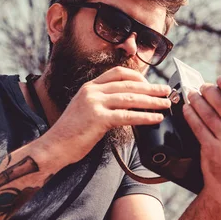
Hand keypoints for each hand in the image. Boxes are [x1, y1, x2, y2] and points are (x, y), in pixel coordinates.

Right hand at [46, 66, 171, 162]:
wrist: (54, 147)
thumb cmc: (71, 133)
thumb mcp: (86, 110)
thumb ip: (103, 104)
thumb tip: (126, 105)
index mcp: (89, 87)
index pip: (118, 73)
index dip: (138, 77)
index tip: (150, 84)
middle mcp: (92, 91)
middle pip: (128, 85)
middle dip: (151, 88)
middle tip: (166, 91)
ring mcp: (94, 103)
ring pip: (130, 98)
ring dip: (152, 101)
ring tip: (166, 104)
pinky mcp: (97, 118)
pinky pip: (127, 115)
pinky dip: (144, 117)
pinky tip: (155, 119)